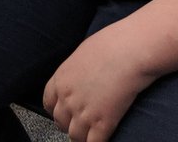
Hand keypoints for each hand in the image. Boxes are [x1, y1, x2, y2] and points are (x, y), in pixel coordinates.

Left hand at [42, 25, 151, 141]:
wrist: (128, 51)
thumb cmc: (110, 44)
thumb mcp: (82, 54)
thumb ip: (75, 72)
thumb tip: (80, 79)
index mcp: (61, 78)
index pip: (48, 103)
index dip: (58, 109)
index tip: (66, 112)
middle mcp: (67, 98)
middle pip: (61, 122)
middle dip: (70, 123)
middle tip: (83, 122)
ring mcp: (83, 113)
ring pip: (75, 136)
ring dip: (83, 136)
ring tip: (93, 131)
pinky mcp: (102, 123)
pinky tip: (105, 136)